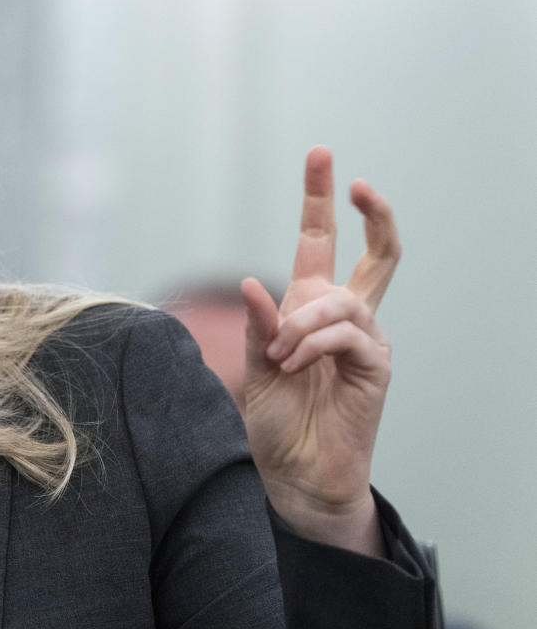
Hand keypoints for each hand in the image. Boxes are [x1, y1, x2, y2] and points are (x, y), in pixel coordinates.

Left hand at [241, 146, 400, 555]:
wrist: (295, 473)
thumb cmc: (274, 420)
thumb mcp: (252, 365)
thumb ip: (256, 325)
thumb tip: (253, 282)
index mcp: (309, 307)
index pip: (319, 242)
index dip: (319, 200)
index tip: (322, 154)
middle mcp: (343, 317)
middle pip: (375, 253)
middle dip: (371, 212)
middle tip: (355, 182)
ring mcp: (365, 340)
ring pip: (342, 301)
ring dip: (302, 323)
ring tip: (278, 356)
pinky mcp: (376, 367)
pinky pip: (348, 336)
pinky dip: (313, 344)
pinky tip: (293, 363)